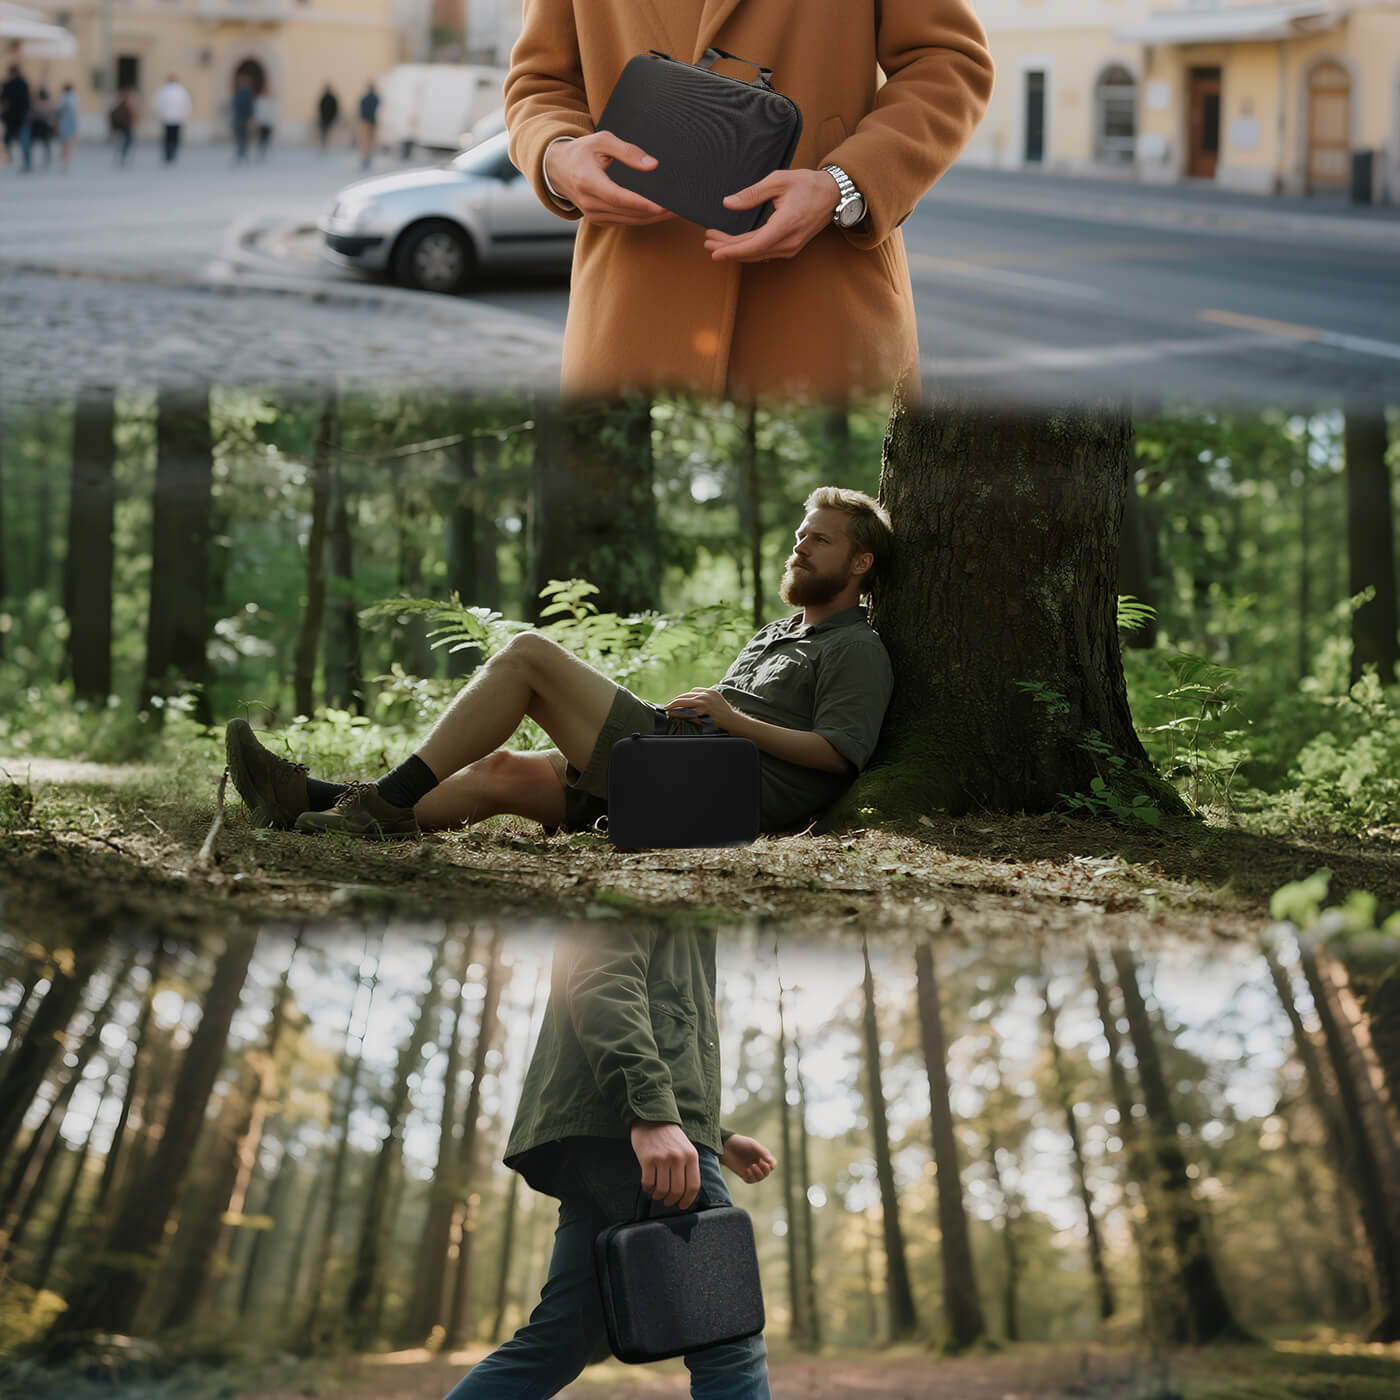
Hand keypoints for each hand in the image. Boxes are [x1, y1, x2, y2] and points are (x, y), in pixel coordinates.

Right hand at [544, 132, 676, 225]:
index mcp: (588, 181)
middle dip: (655, 212)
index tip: (661, 206)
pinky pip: (625, 222)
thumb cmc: (581, 151)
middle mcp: (590, 203)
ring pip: (629, 221)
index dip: (641, 203)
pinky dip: (643, 219)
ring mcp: (593, 215)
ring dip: (653, 218)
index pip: (618, 197)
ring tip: (674, 212)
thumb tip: (652, 165)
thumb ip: (627, 151)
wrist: (557, 169)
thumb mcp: (602, 140)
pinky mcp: (599, 220)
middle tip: (678, 208)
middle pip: (628, 213)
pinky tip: (658, 214)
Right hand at [631, 1121, 701, 1207]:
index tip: (682, 1206)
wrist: (651, 1118)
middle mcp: (678, 1158)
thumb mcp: (686, 1148)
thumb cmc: (669, 1136)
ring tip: (657, 1193)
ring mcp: (662, 1158)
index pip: (693, 1186)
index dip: (688, 1200)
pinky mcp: (647, 1159)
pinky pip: (648, 1183)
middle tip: (667, 1201)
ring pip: (662, 1189)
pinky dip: (648, 1189)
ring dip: (658, 1196)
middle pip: (677, 1191)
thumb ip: (689, 1166)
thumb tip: (688, 1193)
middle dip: (671, 1200)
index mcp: (691, 1156)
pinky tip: (648, 1186)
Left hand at [664, 688, 742, 731]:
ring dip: (673, 707)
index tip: (676, 701)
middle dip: (674, 701)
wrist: (733, 721)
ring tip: (667, 710)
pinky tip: (673, 715)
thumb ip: (706, 698)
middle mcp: (706, 696)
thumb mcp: (716, 700)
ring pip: (684, 704)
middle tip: (667, 706)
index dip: (682, 696)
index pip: (692, 692)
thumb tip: (692, 701)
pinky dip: (678, 714)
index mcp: (709, 691)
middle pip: (685, 696)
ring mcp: (704, 704)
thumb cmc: (725, 713)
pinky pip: (686, 713)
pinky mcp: (703, 713)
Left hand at [703, 168, 840, 262]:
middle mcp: (789, 241)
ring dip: (735, 250)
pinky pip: (764, 252)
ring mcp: (790, 247)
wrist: (833, 195)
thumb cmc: (807, 184)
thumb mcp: (778, 181)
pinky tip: (734, 244)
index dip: (732, 250)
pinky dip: (747, 249)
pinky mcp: (790, 248)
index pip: (754, 245)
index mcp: (786, 224)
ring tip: (715, 242)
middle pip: (752, 252)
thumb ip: (752, 193)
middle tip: (707, 242)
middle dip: (727, 248)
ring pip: (757, 254)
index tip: (714, 250)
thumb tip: (728, 203)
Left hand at [721, 1134, 775, 1183]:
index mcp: (762, 1155)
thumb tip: (772, 1164)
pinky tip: (746, 1171)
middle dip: (764, 1171)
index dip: (770, 1165)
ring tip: (751, 1167)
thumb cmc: (740, 1143)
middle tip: (757, 1164)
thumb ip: (762, 1153)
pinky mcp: (743, 1174)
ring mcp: (751, 1169)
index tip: (763, 1161)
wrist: (725, 1146)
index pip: (772, 1164)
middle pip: (767, 1172)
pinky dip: (751, 1178)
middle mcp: (758, 1163)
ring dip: (758, 1174)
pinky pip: (750, 1181)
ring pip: (759, 1178)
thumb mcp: (752, 1145)